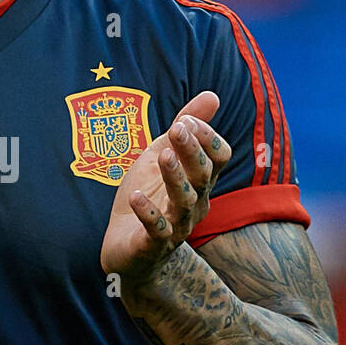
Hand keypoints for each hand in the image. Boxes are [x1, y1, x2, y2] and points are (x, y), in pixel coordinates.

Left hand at [99, 90, 230, 286]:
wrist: (128, 250)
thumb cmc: (149, 197)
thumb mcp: (162, 155)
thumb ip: (185, 127)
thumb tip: (212, 94)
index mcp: (199, 180)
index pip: (218, 157)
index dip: (206, 137)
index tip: (184, 120)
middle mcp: (195, 203)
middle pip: (203, 175)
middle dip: (192, 151)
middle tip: (176, 128)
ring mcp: (176, 225)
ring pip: (184, 202)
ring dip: (175, 177)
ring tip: (163, 156)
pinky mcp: (152, 244)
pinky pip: (156, 230)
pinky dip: (148, 214)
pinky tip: (136, 197)